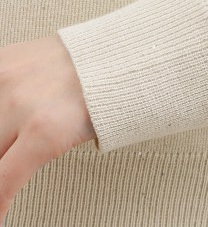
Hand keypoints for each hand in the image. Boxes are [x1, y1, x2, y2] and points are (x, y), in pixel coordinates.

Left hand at [0, 34, 95, 222]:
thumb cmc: (92, 64)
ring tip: (12, 179)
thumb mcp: (36, 63)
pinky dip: (1, 202)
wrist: (132, 59)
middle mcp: (4, 83)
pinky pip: (4, 181)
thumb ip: (12, 87)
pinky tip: (3, 213)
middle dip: (1, 147)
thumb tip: (6, 114)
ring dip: (3, 169)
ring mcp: (21, 107)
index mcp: (0, 66)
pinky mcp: (43, 132)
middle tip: (12, 152)